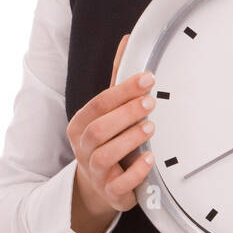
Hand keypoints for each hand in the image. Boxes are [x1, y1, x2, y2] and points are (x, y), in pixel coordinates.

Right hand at [67, 34, 156, 222]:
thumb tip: (127, 41)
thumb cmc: (108, 142)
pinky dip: (136, 171)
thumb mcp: (109, 111)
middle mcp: (83, 148)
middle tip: (150, 102)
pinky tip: (150, 159)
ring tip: (151, 127)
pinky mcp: (110, 191)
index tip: (147, 79)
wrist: (101, 186)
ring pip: (105, 155)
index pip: (97, 105)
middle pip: (98, 129)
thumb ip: (117, 80)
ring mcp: (95, 172)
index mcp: (80, 125)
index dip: (122, 91)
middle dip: (125, 114)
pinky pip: (120, 183)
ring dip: (130, 138)